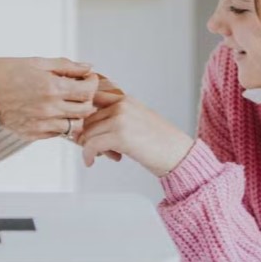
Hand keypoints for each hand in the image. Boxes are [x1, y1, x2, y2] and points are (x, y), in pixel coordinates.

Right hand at [0, 57, 97, 140]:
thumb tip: (87, 67)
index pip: (88, 91)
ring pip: (75, 126)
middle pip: (86, 110)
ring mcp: (42, 124)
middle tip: (80, 90)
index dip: (92, 83)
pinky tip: (54, 112)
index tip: (87, 78)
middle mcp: (50, 108)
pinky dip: (61, 124)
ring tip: (68, 103)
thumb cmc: (5, 72)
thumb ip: (65, 66)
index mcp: (52, 87)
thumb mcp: (37, 62)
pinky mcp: (33, 135)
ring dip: (76, 114)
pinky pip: (58, 134)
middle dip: (87, 99)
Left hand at [78, 91, 194, 176]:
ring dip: (89, 147)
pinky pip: (91, 145)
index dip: (83, 116)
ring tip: (103, 156)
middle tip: (98, 149)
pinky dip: (87, 155)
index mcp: (125, 99)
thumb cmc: (159, 142)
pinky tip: (90, 162)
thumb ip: (116, 118)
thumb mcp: (136, 121)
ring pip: (87, 133)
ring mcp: (120, 119)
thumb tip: (89, 127)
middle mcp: (122, 105)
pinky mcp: (120, 136)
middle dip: (88, 136)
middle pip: (87, 119)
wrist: (178, 154)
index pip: (92, 99)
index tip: (82, 129)